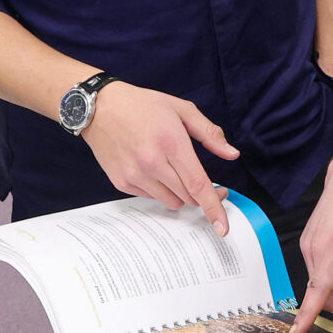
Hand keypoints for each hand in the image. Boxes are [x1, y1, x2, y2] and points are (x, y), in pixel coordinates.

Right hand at [80, 82, 239, 233]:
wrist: (100, 107)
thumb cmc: (142, 105)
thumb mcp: (181, 110)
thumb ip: (210, 134)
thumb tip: (232, 155)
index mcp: (171, 143)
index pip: (198, 184)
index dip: (213, 208)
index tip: (223, 227)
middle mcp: (152, 163)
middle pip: (187, 197)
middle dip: (202, 195)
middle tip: (205, 182)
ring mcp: (135, 175)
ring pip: (171, 202)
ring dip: (180, 193)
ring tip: (173, 170)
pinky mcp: (122, 183)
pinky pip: (151, 198)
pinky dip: (159, 190)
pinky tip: (153, 170)